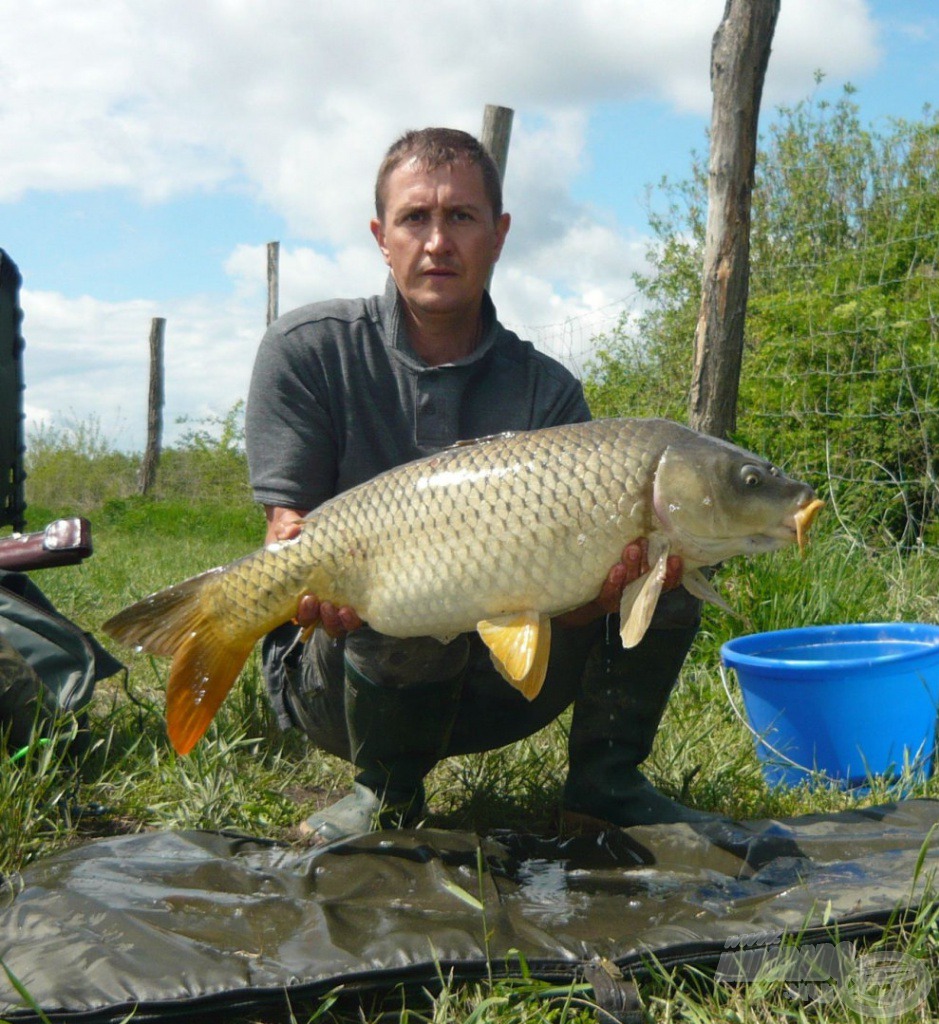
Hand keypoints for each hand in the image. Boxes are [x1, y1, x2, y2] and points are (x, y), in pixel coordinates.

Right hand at [265, 505, 362, 637]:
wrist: (324, 530)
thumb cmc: (302, 536)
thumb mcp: (292, 530)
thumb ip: (288, 530)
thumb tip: (290, 531)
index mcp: (301, 594)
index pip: (300, 615)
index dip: (304, 613)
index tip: (307, 599)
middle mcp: (319, 604)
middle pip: (320, 623)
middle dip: (321, 618)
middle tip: (323, 604)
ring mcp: (338, 602)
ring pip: (338, 625)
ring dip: (339, 621)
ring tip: (343, 609)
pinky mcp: (356, 598)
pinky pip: (355, 616)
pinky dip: (354, 617)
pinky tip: (355, 608)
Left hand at [555, 538, 682, 626]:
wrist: (583, 598)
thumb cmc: (612, 572)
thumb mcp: (629, 561)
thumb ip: (640, 549)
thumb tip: (646, 516)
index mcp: (648, 584)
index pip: (667, 582)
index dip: (674, 572)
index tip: (675, 558)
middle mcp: (638, 593)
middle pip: (648, 579)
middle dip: (648, 561)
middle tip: (644, 542)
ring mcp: (622, 598)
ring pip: (631, 583)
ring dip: (633, 566)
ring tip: (631, 548)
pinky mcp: (605, 601)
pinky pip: (611, 593)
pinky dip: (615, 581)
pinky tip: (616, 569)